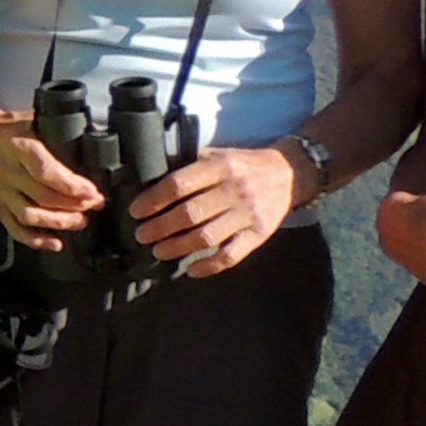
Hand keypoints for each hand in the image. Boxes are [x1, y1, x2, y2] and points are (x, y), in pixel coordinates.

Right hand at [0, 91, 102, 249]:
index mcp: (19, 147)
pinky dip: (35, 240)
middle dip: (74, 205)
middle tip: (95, 205)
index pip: (46, 171)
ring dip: (59, 222)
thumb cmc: (10, 127)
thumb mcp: (34, 120)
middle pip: (43, 196)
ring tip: (81, 221)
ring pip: (30, 215)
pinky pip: (15, 228)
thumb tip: (92, 146)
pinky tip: (55, 244)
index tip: (92, 192)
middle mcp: (7, 171)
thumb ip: (58, 133)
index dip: (71, 186)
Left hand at [130, 145, 299, 275]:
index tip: (136, 211)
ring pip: (206, 236)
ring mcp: (248, 214)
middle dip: (160, 227)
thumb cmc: (243, 165)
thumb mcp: (218, 155)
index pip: (179, 184)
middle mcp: (235, 189)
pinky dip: (209, 266)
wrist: (289, 173)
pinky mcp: (260, 234)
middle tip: (141, 235)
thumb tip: (151, 184)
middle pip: (189, 213)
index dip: (154, 200)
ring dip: (177, 247)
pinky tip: (191, 270)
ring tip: (158, 251)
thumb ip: (191, 168)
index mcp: (221, 166)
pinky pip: (231, 255)